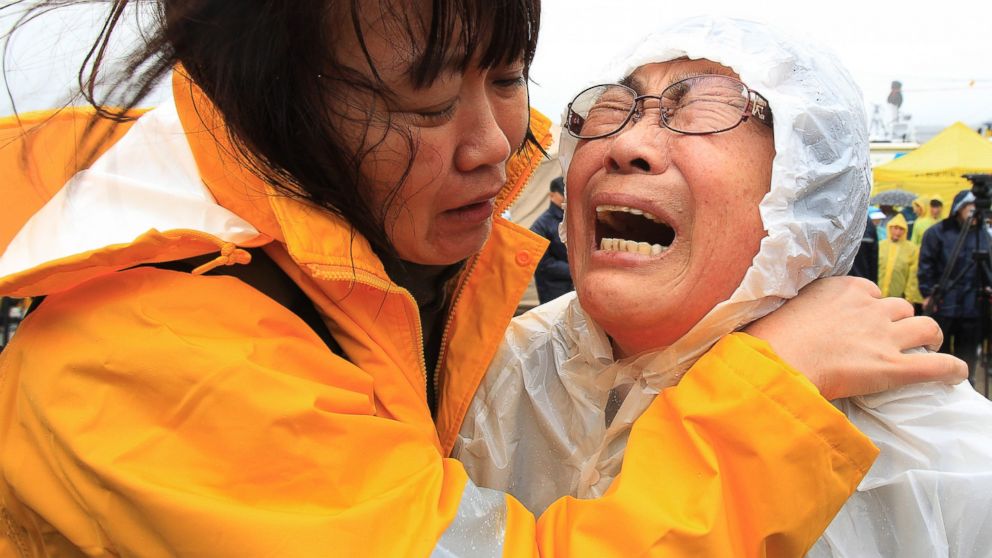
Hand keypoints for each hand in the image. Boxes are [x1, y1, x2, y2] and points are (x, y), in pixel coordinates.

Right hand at [743, 276, 966, 399]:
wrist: (774, 362)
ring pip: (925, 327)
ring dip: (926, 337)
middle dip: (899, 320)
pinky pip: (936, 365)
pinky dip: (951, 369)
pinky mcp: (892, 367)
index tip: (862, 320)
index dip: (869, 307)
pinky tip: (955, 374)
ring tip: (924, 348)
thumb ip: (801, 307)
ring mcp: (883, 336)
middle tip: (892, 337)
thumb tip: (794, 317)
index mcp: (842, 289)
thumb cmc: (768, 338)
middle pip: (900, 307)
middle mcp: (868, 307)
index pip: (869, 291)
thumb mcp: (783, 306)